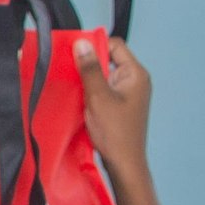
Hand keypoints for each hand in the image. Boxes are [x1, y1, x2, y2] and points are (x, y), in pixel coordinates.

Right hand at [78, 36, 152, 170]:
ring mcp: (130, 92)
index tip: (73, 56)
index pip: (115, 45)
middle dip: (89, 65)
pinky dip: (92, 92)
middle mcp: (136, 79)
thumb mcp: (98, 96)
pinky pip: (105, 89)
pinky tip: (80, 100)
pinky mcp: (122, 104)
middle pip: (109, 59)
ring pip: (105, 75)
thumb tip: (81, 42)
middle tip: (69, 73)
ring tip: (73, 88)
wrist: (124, 163)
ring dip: (89, 80)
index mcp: (136, 73)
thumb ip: (89, 68)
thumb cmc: (114, 130)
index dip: (94, 46)